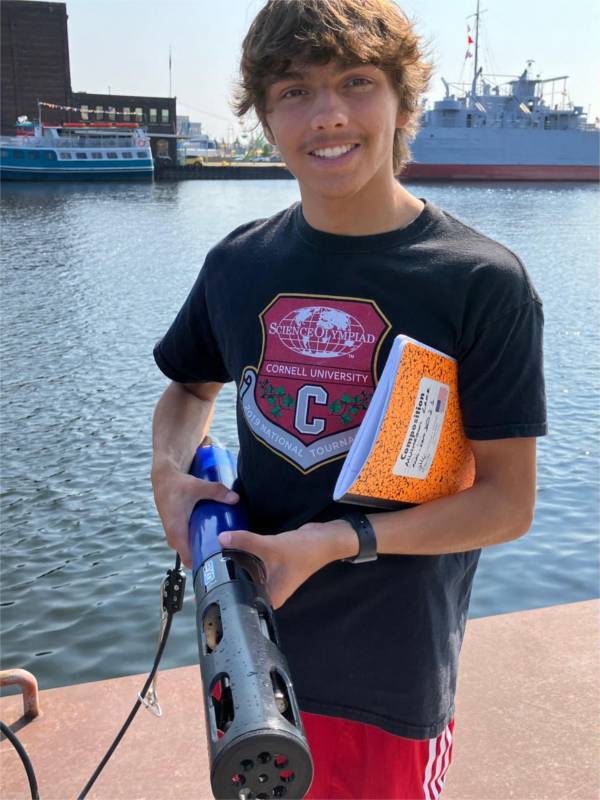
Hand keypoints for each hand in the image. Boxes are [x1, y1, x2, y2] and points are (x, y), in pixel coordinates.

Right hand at [152, 460, 238, 568]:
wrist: (163, 477)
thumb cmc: (177, 484)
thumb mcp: (198, 487)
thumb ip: (217, 491)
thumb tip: (235, 498)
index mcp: (176, 530)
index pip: (188, 558)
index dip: (203, 565)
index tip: (219, 565)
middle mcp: (174, 535)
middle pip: (192, 555)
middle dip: (208, 557)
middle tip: (228, 555)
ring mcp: (174, 533)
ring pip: (190, 548)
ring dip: (204, 549)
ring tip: (225, 547)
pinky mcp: (177, 528)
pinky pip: (188, 541)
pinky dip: (199, 541)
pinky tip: (214, 538)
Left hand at [218, 521, 351, 608]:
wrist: (323, 539)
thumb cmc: (301, 551)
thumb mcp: (271, 546)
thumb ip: (245, 541)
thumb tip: (220, 538)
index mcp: (270, 599)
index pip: (241, 604)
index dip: (225, 597)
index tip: (206, 588)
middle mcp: (270, 594)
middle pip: (242, 589)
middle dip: (227, 579)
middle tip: (205, 571)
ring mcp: (271, 581)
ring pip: (247, 576)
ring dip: (235, 568)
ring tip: (213, 561)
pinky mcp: (272, 568)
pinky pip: (253, 566)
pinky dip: (244, 560)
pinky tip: (231, 553)